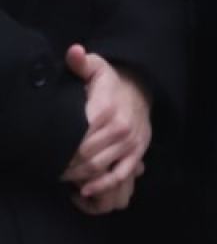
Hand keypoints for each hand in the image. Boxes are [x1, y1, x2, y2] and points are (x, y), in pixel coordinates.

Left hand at [59, 46, 150, 209]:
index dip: (61, 149)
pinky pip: (120, 174)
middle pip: (86, 156)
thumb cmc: (112, 83)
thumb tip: (74, 52)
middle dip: (66, 165)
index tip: (47, 153)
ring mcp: (131, 142)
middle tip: (50, 167)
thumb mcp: (97, 68)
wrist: (142, 88)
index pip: (78, 138)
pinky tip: (85, 191)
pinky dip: (102, 185)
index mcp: (107, 109)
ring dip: (78, 176)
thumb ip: (81, 63)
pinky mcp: (138, 152)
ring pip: (100, 167)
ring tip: (62, 176)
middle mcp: (121, 128)